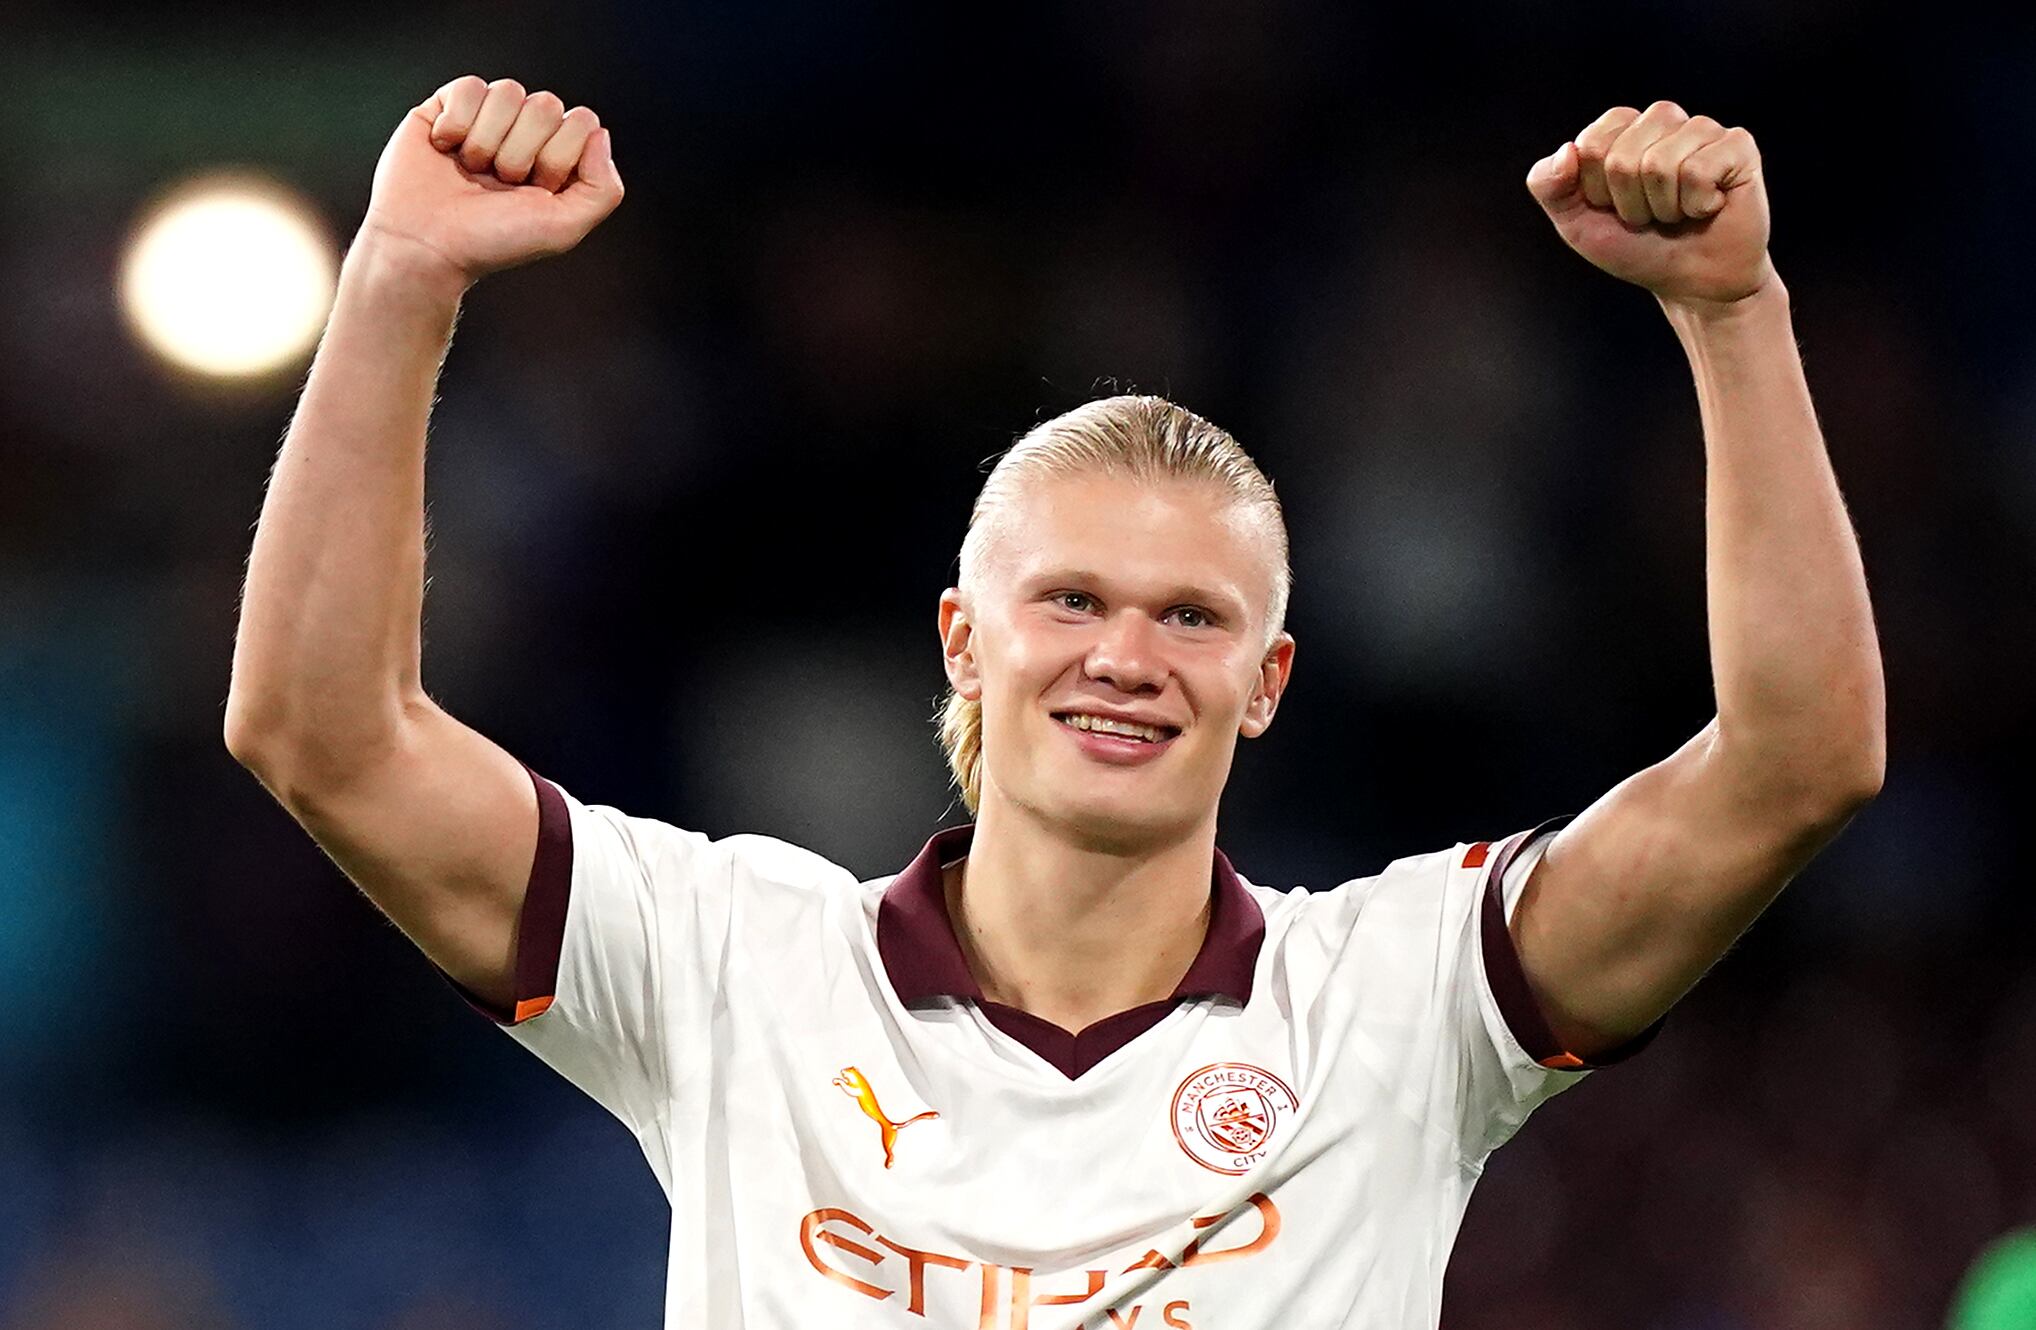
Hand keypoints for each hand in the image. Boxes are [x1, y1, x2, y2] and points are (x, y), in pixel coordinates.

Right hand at [359, 75, 624, 290]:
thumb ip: (603, 188)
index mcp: (558, 156)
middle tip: (500, 184)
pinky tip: (446, 149)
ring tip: (472, 171)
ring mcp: (487, 117)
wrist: (427, 245)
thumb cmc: (493, 241)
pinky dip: (456, 124)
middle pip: (547, 105)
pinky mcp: (448, 106)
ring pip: (508, 91)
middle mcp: (525, 132)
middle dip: (522, 152)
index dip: (559, 156)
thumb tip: (599, 133)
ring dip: (488, 141)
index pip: (582, 122)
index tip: (536, 190)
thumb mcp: (564, 228)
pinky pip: (469, 87)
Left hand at [1525, 101, 1774, 307]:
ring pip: (1660, 165)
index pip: (1590, 145)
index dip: (1597, 192)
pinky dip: (1697, 204)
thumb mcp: (1576, 223)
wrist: (1691, 282)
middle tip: (1651, 217)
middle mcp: (1662, 119)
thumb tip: (1567, 150)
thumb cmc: (1635, 247)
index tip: (1615, 208)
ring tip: (1677, 213)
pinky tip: (1707, 208)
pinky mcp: (1738, 146)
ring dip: (1663, 207)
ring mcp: (1702, 129)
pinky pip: (1699, 171)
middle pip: (1622, 158)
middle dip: (1630, 204)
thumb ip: (1549, 185)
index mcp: (1621, 128)